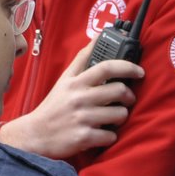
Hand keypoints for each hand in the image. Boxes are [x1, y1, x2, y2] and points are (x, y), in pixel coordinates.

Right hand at [0, 38, 141, 158]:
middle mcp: (79, 98)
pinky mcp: (84, 138)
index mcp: (75, 82)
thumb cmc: (54, 106)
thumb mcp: (64, 80)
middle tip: (127, 99)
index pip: (106, 67)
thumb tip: (98, 37)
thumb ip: (82, 60)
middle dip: (129, 96)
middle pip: (119, 91)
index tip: (139, 71)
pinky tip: (102, 133)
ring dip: (121, 116)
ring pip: (119, 114)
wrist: (35, 135)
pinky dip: (110, 136)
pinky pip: (111, 136)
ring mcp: (82, 118)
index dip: (127, 67)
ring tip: (112, 117)